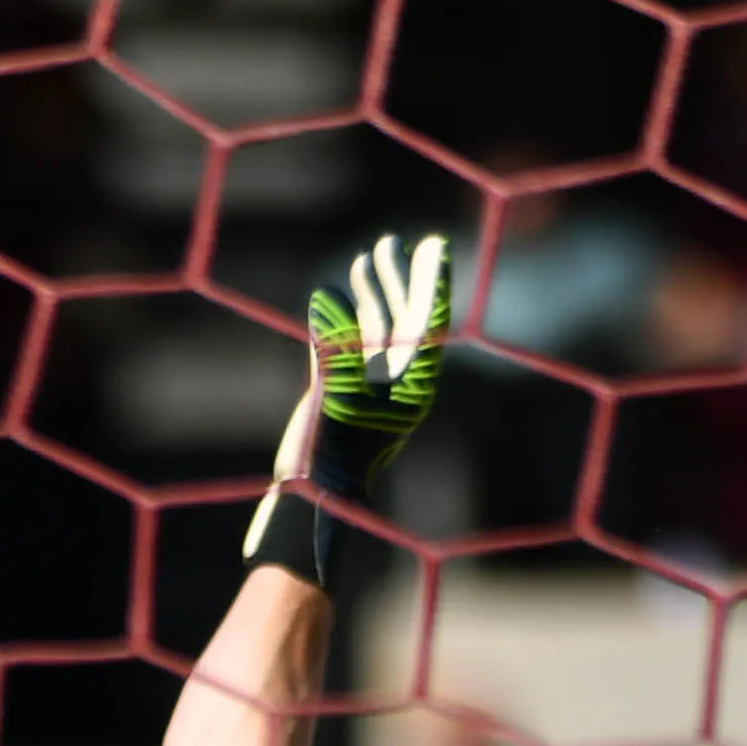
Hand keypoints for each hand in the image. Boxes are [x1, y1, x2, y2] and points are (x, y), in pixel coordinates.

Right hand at [253, 228, 451, 550]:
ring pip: (378, 330)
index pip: (428, 323)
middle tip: (399, 243)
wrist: (312, 502)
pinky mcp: (342, 394)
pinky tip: (334, 292)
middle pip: (407, 320)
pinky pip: (348, 346)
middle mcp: (397, 383)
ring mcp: (370, 388)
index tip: (434, 247)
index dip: (430, 282)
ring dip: (374, 294)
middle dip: (401, 280)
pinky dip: (343, 319)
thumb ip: (333, 350)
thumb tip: (325, 299)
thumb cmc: (330, 459)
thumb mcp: (334, 399)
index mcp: (412, 386)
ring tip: (369, 257)